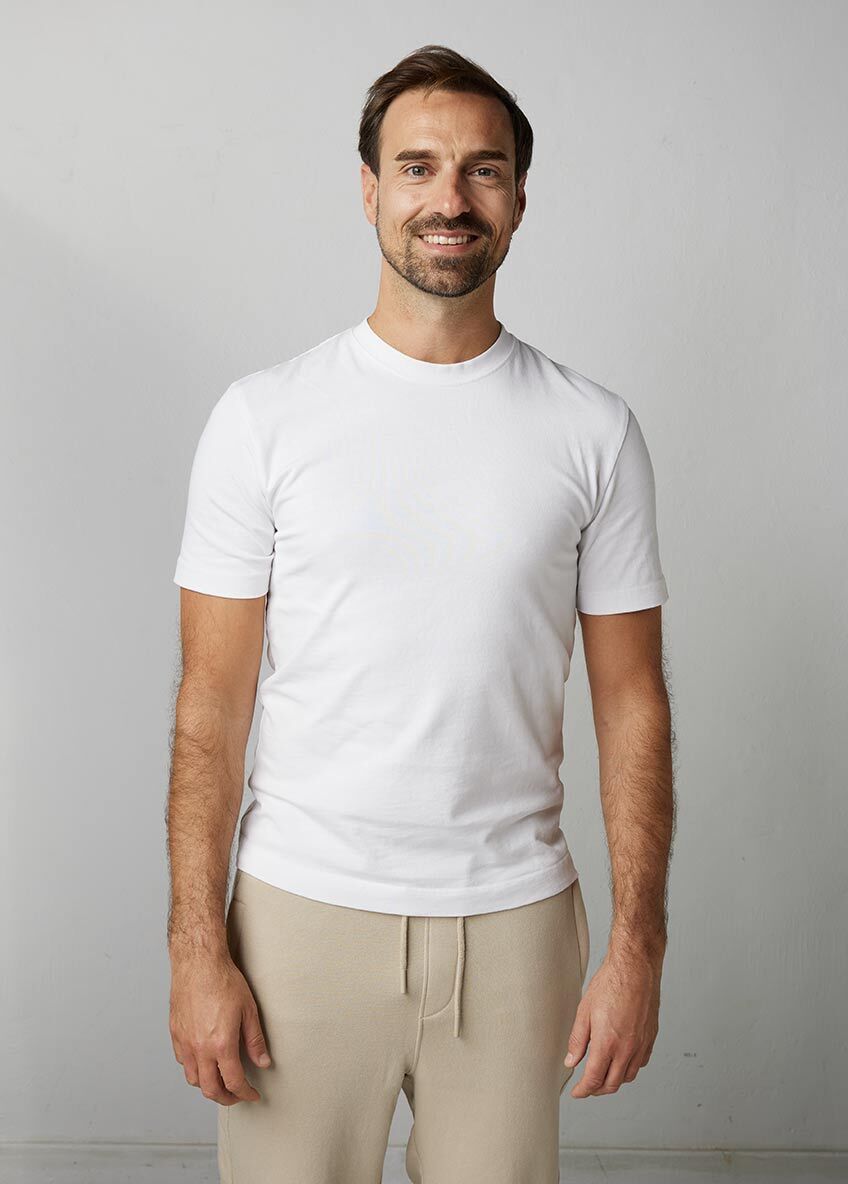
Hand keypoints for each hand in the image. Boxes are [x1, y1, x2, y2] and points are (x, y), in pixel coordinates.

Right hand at [169, 953, 271, 1105]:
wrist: (199, 963)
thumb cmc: (223, 981)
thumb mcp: (248, 1010)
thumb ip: (255, 1040)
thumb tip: (263, 1062)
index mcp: (221, 1044)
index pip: (234, 1082)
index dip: (245, 1093)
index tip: (252, 1094)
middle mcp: (200, 1048)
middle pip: (210, 1089)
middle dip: (226, 1098)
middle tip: (237, 1096)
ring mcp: (185, 1042)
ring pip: (193, 1079)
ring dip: (207, 1086)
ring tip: (220, 1081)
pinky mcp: (175, 1033)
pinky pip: (182, 1061)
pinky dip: (193, 1068)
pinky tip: (203, 1061)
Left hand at [564, 944, 661, 1097]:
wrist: (636, 968)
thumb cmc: (610, 984)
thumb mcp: (584, 1011)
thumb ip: (577, 1040)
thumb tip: (571, 1061)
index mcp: (608, 1043)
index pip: (594, 1079)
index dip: (583, 1090)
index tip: (577, 1092)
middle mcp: (627, 1049)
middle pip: (612, 1084)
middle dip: (597, 1090)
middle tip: (587, 1087)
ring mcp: (641, 1044)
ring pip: (628, 1076)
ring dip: (614, 1081)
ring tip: (602, 1075)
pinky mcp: (650, 1038)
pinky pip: (640, 1063)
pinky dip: (629, 1069)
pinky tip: (621, 1061)